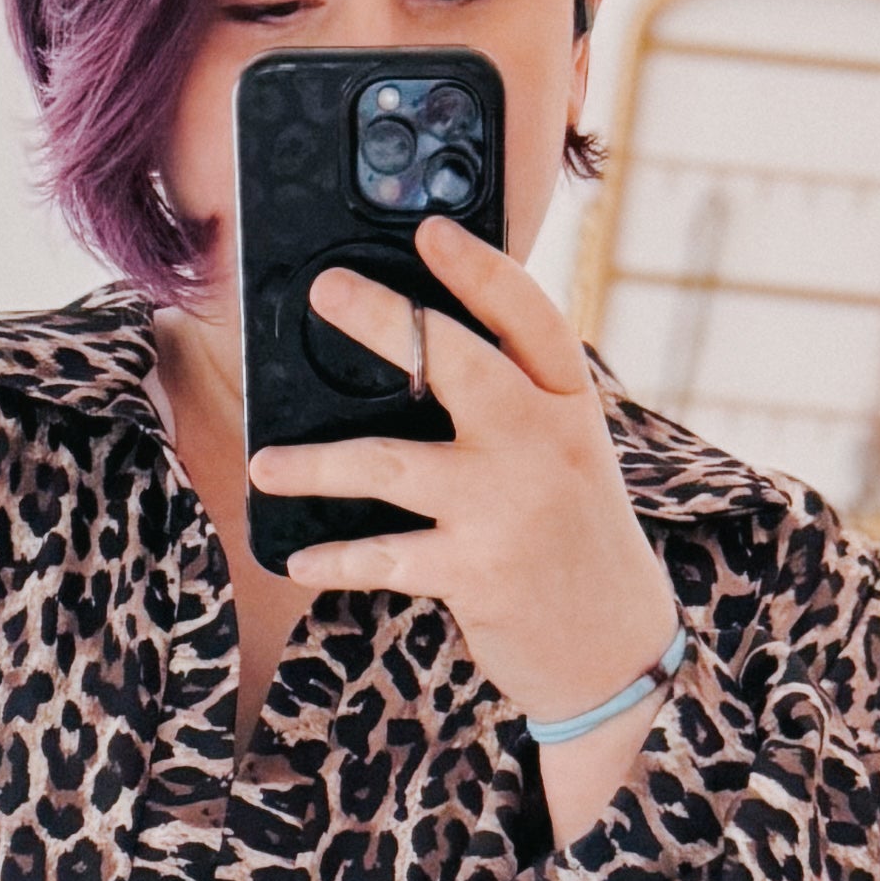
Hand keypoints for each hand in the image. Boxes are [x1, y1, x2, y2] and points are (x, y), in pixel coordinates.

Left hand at [248, 212, 681, 840]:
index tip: (430, 230)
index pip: (529, 317)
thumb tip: (417, 360)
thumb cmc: (572, 541)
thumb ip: (514, 407)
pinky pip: (386, 555)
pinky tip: (302, 557)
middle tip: (326, 290)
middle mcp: (543, 443)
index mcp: (567, 405)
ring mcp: (508, 506)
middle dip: (386, 321)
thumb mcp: (565, 458)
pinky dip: (338, 558)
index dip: (479, 268)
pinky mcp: (480, 571)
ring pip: (391, 464)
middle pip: (457, 363)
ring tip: (264, 465)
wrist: (615, 650)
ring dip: (317, 464)